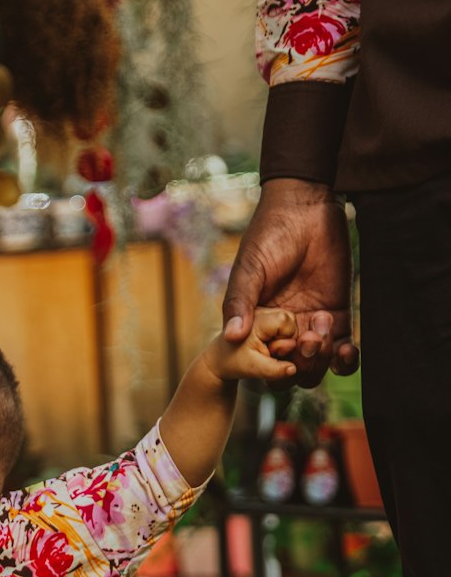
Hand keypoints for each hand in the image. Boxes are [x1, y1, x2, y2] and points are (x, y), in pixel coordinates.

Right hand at [222, 179, 358, 385]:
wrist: (305, 206)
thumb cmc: (269, 234)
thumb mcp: (249, 269)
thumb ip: (240, 302)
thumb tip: (230, 337)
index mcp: (257, 324)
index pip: (260, 363)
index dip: (270, 366)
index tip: (280, 346)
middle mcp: (283, 329)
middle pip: (291, 370)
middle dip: (300, 364)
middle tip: (306, 338)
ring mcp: (311, 323)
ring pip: (318, 365)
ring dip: (322, 360)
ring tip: (321, 330)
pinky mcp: (338, 314)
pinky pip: (343, 350)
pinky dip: (346, 360)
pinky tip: (346, 351)